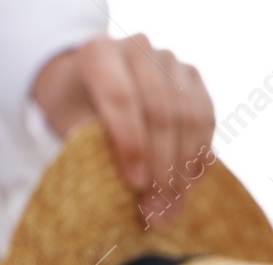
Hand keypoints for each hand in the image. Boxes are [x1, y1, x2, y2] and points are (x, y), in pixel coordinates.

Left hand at [33, 34, 214, 225]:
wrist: (90, 81)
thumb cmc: (74, 107)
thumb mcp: (66, 125)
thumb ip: (93, 149)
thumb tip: (140, 192)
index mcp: (99, 54)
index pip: (122, 99)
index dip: (132, 145)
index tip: (137, 185)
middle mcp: (138, 48)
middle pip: (160, 112)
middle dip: (161, 166)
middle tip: (157, 207)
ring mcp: (170, 59)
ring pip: (189, 117)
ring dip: (184, 167)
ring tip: (172, 205)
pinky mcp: (193, 75)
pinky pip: (206, 119)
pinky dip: (200, 156)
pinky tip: (188, 186)